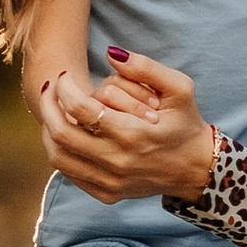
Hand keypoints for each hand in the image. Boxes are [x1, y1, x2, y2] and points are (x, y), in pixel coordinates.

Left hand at [37, 47, 218, 203]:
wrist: (197, 169)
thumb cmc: (186, 123)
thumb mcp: (180, 89)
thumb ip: (146, 67)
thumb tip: (111, 53)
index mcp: (133, 134)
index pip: (80, 109)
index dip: (65, 88)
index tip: (64, 78)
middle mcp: (117, 161)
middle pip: (62, 133)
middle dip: (48, 105)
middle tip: (49, 89)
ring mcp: (110, 181)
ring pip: (58, 156)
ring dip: (49, 130)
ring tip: (52, 111)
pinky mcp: (106, 194)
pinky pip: (69, 173)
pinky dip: (60, 152)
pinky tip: (66, 134)